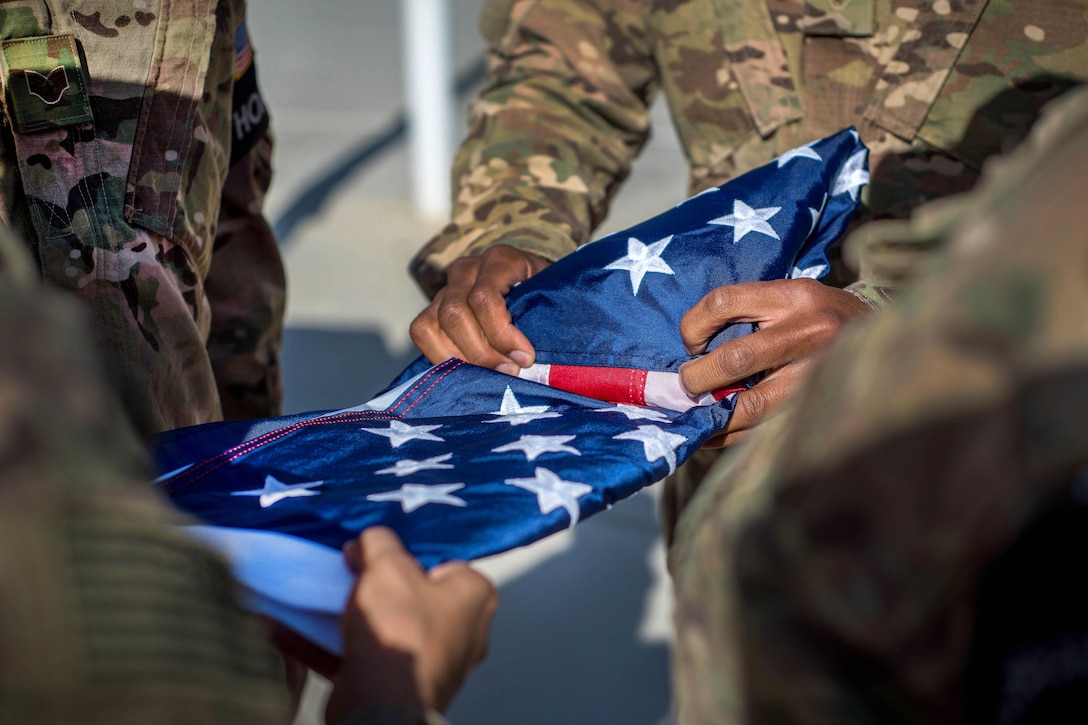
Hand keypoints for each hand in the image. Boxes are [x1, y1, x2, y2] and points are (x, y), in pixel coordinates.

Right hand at [324, 527, 497, 721]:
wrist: (381, 705)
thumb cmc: (401, 632)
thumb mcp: (387, 565)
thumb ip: (378, 543)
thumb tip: (368, 542)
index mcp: (474, 599)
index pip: (446, 563)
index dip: (410, 555)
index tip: (381, 552)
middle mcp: (462, 633)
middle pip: (413, 596)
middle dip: (377, 585)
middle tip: (353, 573)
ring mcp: (431, 663)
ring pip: (387, 628)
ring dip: (351, 615)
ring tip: (323, 597)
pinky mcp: (398, 686)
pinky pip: (361, 656)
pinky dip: (329, 644)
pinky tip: (296, 629)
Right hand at [410, 245, 550, 373]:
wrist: (529, 284)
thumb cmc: (544, 296)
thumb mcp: (552, 298)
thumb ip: (546, 317)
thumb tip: (533, 360)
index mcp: (499, 260)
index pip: (484, 298)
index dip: (501, 334)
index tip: (525, 358)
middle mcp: (467, 269)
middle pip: (455, 313)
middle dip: (481, 352)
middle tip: (509, 372)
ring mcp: (446, 287)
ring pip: (432, 324)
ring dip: (460, 357)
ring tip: (488, 376)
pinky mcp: (433, 306)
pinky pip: (422, 331)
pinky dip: (440, 356)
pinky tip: (467, 371)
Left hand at [679, 278, 870, 446]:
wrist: (887, 341)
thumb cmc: (823, 317)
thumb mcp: (793, 297)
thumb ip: (750, 314)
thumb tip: (693, 352)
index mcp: (795, 296)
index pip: (724, 301)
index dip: (694, 325)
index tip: (690, 343)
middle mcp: (810, 332)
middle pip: (736, 358)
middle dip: (698, 377)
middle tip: (685, 385)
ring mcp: (817, 374)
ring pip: (751, 405)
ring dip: (712, 413)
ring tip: (695, 412)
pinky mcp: (819, 408)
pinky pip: (765, 429)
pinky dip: (731, 434)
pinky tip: (714, 432)